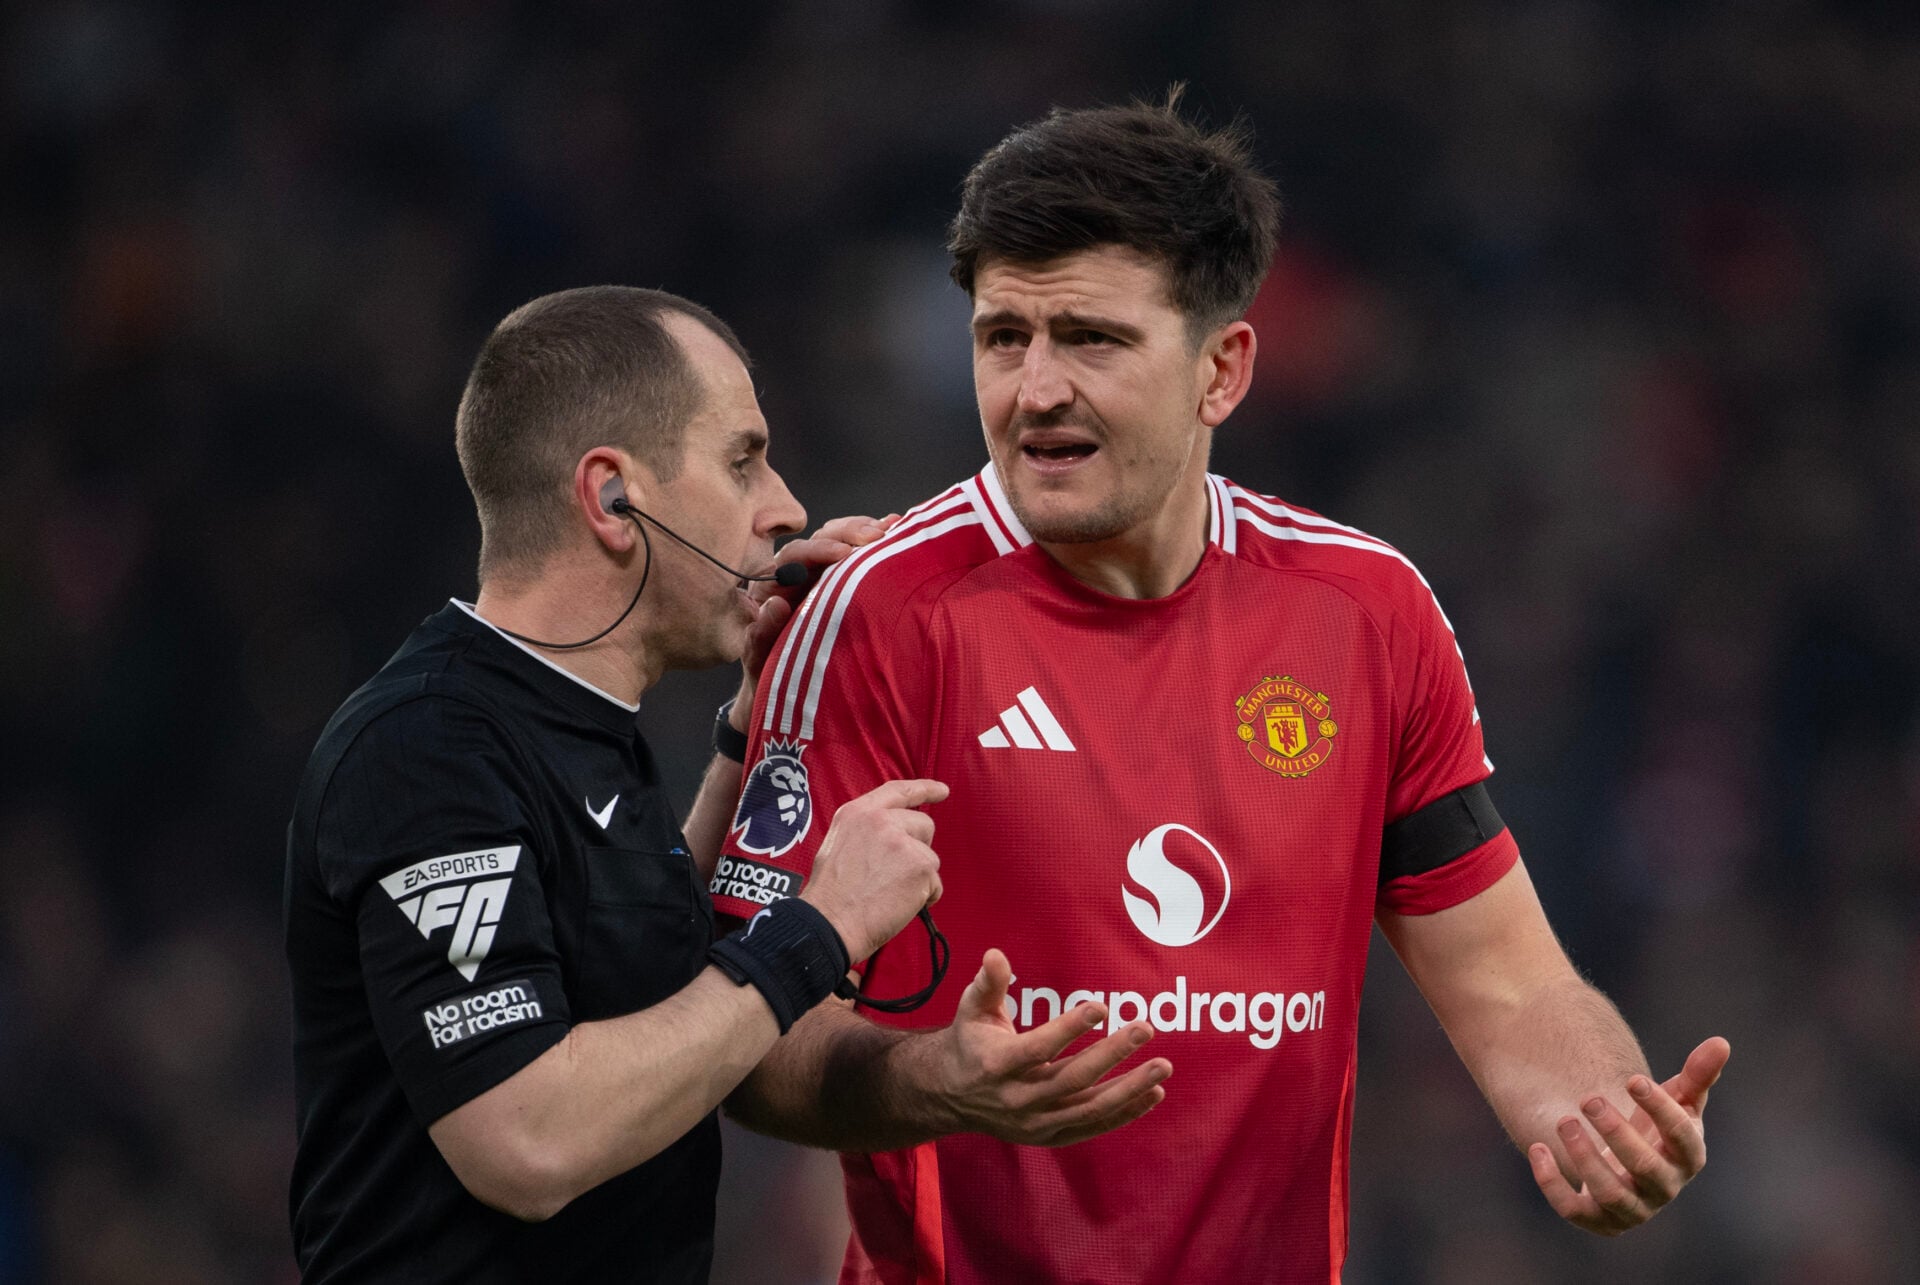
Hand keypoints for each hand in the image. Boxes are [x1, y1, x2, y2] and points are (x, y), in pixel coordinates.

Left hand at [738, 514, 899, 692]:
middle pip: (822, 537)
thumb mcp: (762, 658)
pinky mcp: (846, 578)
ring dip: (867, 531)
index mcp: (775, 585)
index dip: (819, 550)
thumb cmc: (772, 671)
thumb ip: (762, 634)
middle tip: (876, 535)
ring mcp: (824, 573)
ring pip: (844, 539)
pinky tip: (898, 528)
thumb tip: (775, 605)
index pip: (795, 555)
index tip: (844, 552)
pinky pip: (861, 552)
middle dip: (850, 532)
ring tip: (892, 528)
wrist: (789, 687)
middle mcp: (799, 572)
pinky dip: (880, 540)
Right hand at [800, 777, 945, 962]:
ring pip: (930, 857)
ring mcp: (903, 842)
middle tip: (897, 873)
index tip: (943, 790)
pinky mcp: (921, 866)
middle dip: (919, 847)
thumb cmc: (831, 894)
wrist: (831, 922)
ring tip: (889, 893)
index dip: (925, 789)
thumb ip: (868, 831)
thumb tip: (895, 835)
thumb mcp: (839, 843)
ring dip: (918, 877)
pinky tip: (899, 905)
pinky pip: (935, 883)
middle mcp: (882, 821)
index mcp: (858, 812)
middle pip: (924, 824)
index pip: (898, 790)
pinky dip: (925, 898)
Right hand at [922, 949, 1169, 1146]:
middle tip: (1145, 1028)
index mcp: (998, 1064)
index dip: (1070, 1028)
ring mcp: (1035, 1123)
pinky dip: (1125, 1114)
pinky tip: (1153, 1094)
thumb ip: (989, 983)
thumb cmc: (970, 1042)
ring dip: (1129, 1089)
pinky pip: (1093, 1126)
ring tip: (1162, 1067)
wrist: (951, 1096)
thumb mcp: (972, 1009)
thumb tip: (997, 954)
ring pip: (1089, 1107)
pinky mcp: (1050, 1136)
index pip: (1039, 1048)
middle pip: (1072, 1078)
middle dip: (1112, 1054)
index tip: (1102, 1007)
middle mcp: (1017, 1099)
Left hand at [1527, 1036, 1729, 1234]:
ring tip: (1564, 1120)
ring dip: (1585, 1158)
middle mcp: (1664, 1188)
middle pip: (1644, 1167)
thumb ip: (1698, 1073)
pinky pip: (1574, 1211)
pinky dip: (1553, 1183)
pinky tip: (1539, 1148)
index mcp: (1688, 1157)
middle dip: (1616, 1132)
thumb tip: (1721, 1042)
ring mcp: (1633, 1209)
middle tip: (1589, 1099)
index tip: (1632, 1079)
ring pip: (1610, 1194)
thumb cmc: (1655, 1125)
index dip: (1659, 1108)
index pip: (1681, 1136)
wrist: (1626, 1162)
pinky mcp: (1599, 1220)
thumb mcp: (1677, 1098)